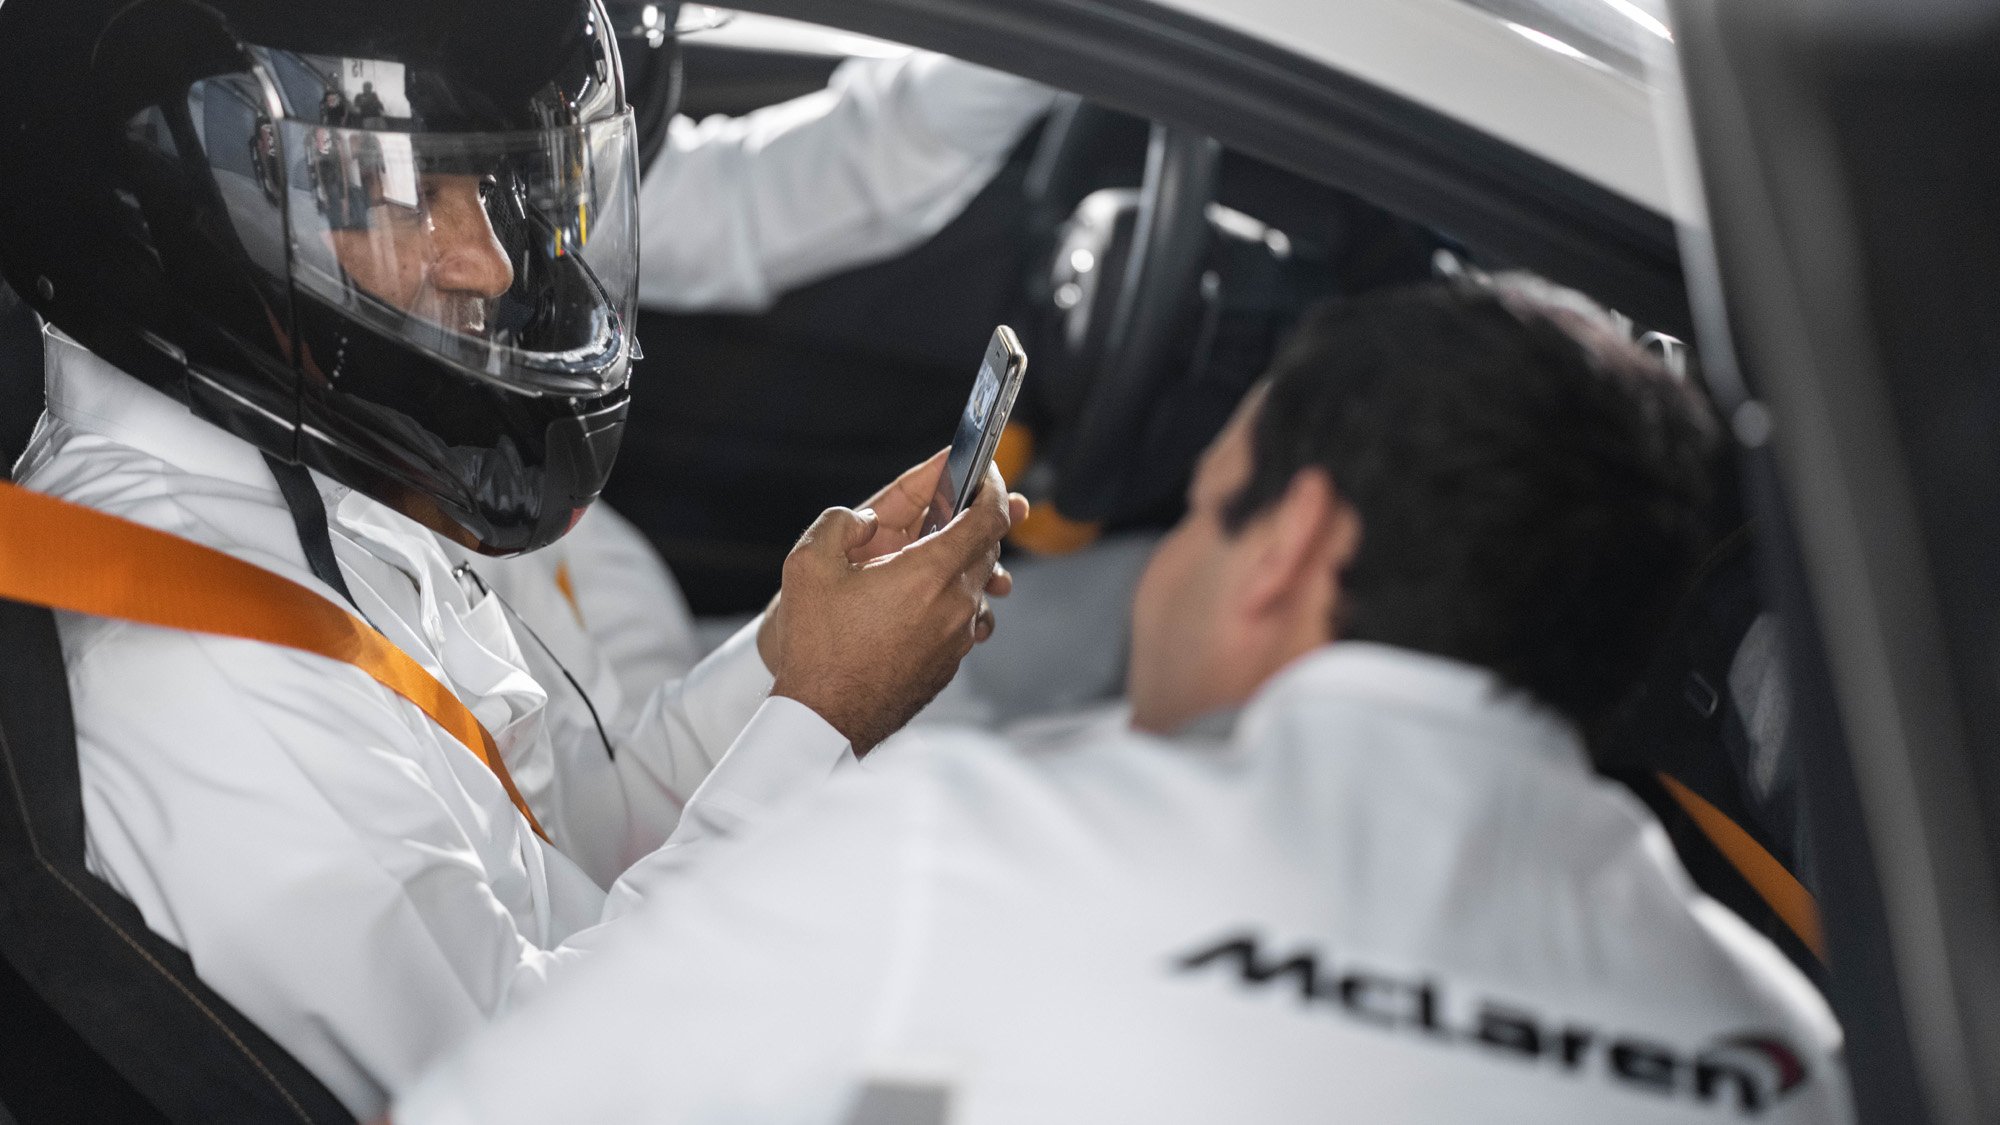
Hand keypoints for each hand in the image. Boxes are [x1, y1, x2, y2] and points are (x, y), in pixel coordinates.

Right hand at [759, 462, 1022, 753]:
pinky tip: (921, 601)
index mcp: (930, 572)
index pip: (987, 516)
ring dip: (964, 563)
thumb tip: (865, 520)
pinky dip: (953, 600)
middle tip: (954, 504)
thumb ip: (840, 523)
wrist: (825, 720)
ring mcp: (957, 639)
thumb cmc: (818, 645)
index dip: (990, 486)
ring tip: (934, 555)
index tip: (984, 469)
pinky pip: (965, 620)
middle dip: (976, 520)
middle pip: (988, 548)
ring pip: (978, 587)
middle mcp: (955, 604)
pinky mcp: (950, 665)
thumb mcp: (809, 566)